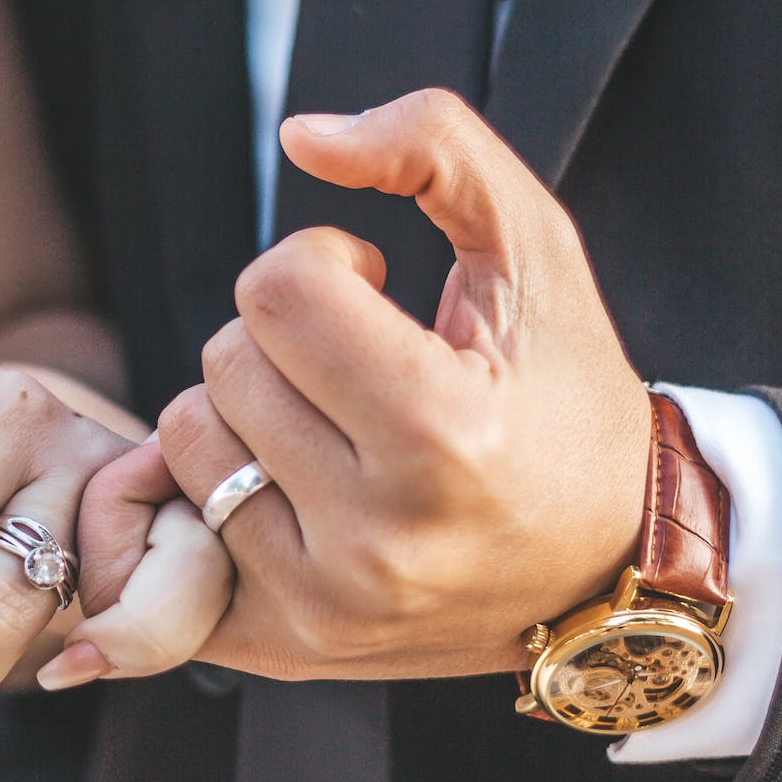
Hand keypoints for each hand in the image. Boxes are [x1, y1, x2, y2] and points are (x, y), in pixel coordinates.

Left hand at [67, 88, 651, 683]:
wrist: (611, 565)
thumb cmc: (567, 398)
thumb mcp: (537, 251)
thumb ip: (435, 145)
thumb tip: (299, 134)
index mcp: (443, 433)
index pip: (276, 293)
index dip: (318, 263)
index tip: (375, 291)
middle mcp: (378, 537)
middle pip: (223, 363)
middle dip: (281, 340)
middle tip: (359, 366)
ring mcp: (324, 604)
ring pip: (187, 440)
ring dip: (242, 412)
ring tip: (331, 427)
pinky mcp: (284, 646)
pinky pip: (170, 533)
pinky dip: (211, 491)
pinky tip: (282, 486)